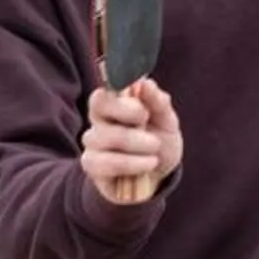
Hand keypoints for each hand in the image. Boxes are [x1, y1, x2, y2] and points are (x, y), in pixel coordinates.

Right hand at [81, 76, 181, 203]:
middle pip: (100, 107)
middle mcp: (98, 120)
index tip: (144, 111)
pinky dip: (130, 164)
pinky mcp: (92, 166)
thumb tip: (145, 83)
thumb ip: (158, 102)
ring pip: (104, 136)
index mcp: (114, 103)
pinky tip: (147, 165)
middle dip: (131, 119)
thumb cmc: (159, 141)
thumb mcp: (167, 121)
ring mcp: (92, 143)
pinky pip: (103, 162)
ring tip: (154, 154)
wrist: (157, 176)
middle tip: (154, 138)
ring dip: (135, 146)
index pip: (103, 92)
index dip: (123, 100)